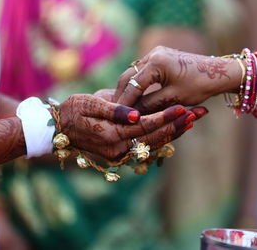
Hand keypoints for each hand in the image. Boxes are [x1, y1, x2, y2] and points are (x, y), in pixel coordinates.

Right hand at [58, 94, 206, 159]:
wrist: (58, 128)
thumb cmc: (72, 110)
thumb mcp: (89, 104)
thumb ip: (114, 110)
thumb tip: (137, 114)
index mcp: (111, 135)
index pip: (145, 126)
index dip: (165, 117)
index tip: (183, 108)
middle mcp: (118, 148)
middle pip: (154, 137)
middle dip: (177, 125)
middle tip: (198, 114)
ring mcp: (119, 153)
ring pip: (152, 143)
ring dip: (173, 132)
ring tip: (192, 120)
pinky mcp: (120, 152)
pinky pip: (145, 146)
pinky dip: (161, 137)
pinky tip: (174, 129)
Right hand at [114, 46, 240, 112]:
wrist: (219, 72)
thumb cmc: (199, 85)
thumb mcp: (173, 99)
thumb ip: (150, 105)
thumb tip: (131, 114)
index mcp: (156, 62)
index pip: (133, 85)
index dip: (124, 103)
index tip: (117, 117)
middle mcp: (153, 53)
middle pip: (128, 76)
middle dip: (122, 95)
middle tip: (114, 112)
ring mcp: (156, 53)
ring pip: (133, 73)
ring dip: (128, 89)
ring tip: (123, 107)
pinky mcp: (159, 56)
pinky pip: (141, 71)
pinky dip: (136, 84)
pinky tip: (134, 97)